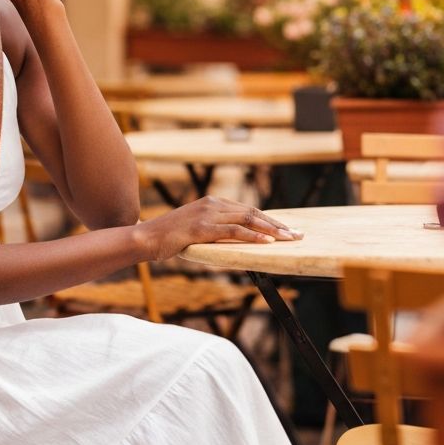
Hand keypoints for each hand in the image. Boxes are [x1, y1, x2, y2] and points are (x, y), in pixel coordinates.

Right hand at [134, 197, 301, 261]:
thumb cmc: (170, 238)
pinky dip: (253, 236)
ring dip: (271, 230)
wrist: (147, 238)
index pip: (248, 209)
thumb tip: (235, 241)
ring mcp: (208, 214)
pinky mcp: (203, 228)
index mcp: (212, 202)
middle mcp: (213, 204)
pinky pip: (234, 231)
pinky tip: (267, 241)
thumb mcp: (196, 230)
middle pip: (253, 212)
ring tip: (289, 238)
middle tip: (297, 234)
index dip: (270, 219)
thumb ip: (215, 231)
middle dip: (277, 224)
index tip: (287, 229)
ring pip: (248, 219)